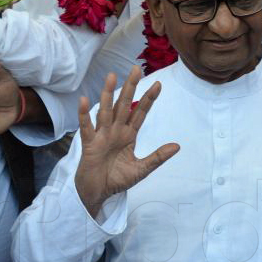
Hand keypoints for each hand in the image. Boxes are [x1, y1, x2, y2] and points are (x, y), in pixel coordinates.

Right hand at [74, 66, 179, 217]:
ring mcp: (102, 136)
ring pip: (106, 110)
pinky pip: (86, 127)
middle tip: (136, 68)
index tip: (158, 84)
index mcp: (129, 135)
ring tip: (112, 76)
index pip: (140, 113)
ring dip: (108, 94)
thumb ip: (157, 157)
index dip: (148, 99)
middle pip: (124, 105)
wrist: (98, 193)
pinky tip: (84, 100)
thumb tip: (177, 146)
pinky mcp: (90, 144)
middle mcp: (116, 131)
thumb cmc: (117, 180)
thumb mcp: (142, 169)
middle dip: (130, 87)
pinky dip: (84, 114)